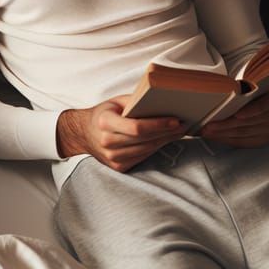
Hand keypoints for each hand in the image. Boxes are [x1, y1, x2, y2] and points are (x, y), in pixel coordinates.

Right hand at [57, 96, 185, 171]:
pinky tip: (164, 140)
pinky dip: (155, 148)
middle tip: (184, 125)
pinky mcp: (118, 166)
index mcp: (104, 122)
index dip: (158, 125)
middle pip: (145, 140)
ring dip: (165, 141)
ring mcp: (112, 157)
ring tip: (178, 131)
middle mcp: (106, 142)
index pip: (136, 127)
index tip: (175, 120)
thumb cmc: (103, 114)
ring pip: (146, 150)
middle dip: (167, 132)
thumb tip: (162, 103)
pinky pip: (143, 157)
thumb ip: (135, 102)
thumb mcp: (115, 102)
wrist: (84, 133)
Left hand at [199, 91, 268, 146]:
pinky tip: (216, 137)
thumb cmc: (246, 92)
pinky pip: (242, 142)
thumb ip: (238, 90)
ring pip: (243, 133)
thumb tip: (221, 90)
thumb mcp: (244, 87)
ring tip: (208, 131)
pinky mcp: (262, 139)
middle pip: (248, 122)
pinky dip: (226, 139)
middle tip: (209, 125)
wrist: (252, 101)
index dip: (250, 111)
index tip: (237, 115)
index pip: (262, 106)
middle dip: (226, 124)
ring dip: (222, 133)